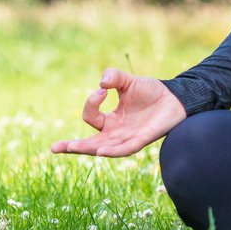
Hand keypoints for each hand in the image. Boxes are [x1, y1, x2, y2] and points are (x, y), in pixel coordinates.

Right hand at [49, 67, 187, 157]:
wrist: (176, 98)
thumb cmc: (151, 92)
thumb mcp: (128, 81)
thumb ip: (113, 77)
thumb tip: (101, 83)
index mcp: (111, 120)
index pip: (91, 118)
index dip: (91, 104)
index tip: (103, 90)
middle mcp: (116, 133)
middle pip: (90, 143)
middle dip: (73, 146)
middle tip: (54, 148)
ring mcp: (128, 138)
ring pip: (104, 148)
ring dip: (88, 149)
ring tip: (72, 148)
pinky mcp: (142, 140)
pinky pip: (125, 149)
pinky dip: (112, 151)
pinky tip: (101, 152)